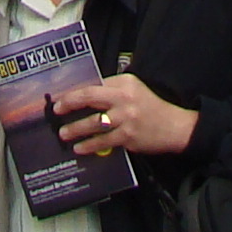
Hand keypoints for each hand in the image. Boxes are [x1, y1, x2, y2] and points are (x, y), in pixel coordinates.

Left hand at [52, 72, 196, 157]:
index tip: (60, 97)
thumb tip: (85, 96)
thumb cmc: (152, 107)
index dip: (74, 91)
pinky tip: (80, 148)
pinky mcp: (128, 136)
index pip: (93, 84)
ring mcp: (125, 118)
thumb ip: (113, 90)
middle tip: (56, 110)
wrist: (175, 126)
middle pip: (89, 97)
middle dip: (69, 103)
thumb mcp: (135, 90)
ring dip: (75, 128)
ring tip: (63, 133)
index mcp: (125, 83)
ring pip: (93, 122)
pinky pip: (103, 141)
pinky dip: (89, 145)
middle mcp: (124, 98)